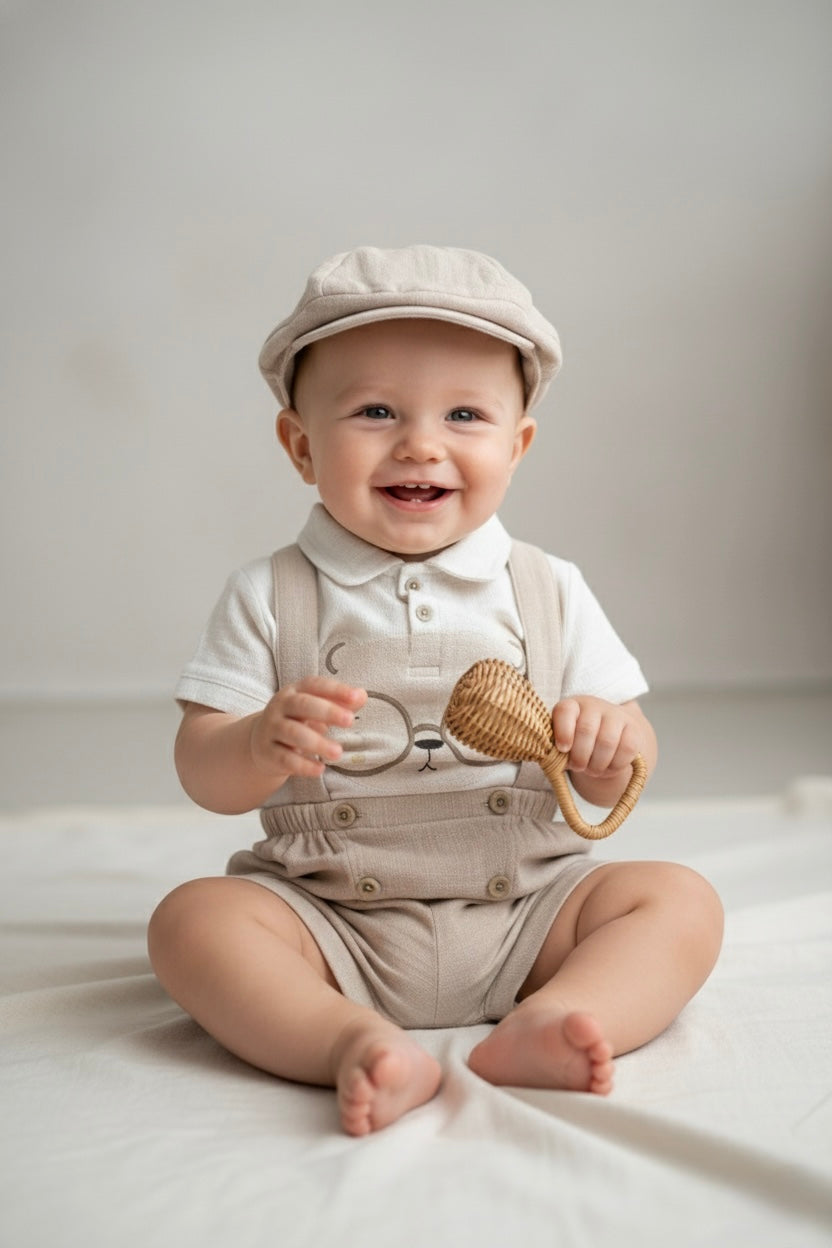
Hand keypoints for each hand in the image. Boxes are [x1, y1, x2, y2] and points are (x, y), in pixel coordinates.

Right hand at [249, 677, 366, 780]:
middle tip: (350, 721)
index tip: (357, 697)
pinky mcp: (267, 752)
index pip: (315, 685)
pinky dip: (303, 765)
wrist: (261, 744)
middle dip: (328, 712)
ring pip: (293, 733)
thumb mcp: (315, 709)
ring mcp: (272, 729)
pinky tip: (320, 769)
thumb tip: (361, 696)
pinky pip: (285, 758)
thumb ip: (339, 702)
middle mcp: (280, 707)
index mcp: (295, 691)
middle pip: (302, 705)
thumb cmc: (296, 721)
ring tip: (338, 753)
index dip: (336, 690)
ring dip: (318, 743)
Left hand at [552, 696, 642, 780]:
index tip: (562, 749)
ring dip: (597, 764)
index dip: (562, 732)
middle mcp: (594, 706)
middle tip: (579, 767)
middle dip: (580, 757)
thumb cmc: (579, 743)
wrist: (610, 737)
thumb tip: (556, 762)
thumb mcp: (564, 743)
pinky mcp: (633, 728)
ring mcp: (615, 715)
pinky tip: (609, 768)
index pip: (565, 711)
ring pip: (607, 741)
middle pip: (586, 730)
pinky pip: (627, 749)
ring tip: (592, 770)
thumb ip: (557, 749)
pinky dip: (616, 765)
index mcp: (571, 706)